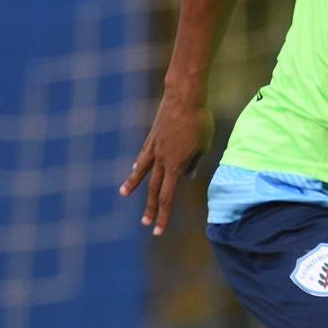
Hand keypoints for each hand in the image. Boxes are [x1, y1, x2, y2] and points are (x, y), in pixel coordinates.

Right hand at [119, 92, 213, 235]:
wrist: (184, 97)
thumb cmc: (199, 121)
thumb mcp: (204, 145)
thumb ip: (195, 162)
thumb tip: (189, 176)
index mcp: (176, 166)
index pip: (168, 197)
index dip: (164, 215)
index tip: (158, 230)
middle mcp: (162, 160)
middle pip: (155, 189)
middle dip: (151, 208)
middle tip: (146, 223)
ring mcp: (154, 147)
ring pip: (142, 171)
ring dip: (133, 185)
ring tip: (124, 194)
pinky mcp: (152, 136)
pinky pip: (144, 155)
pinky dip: (139, 164)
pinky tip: (135, 168)